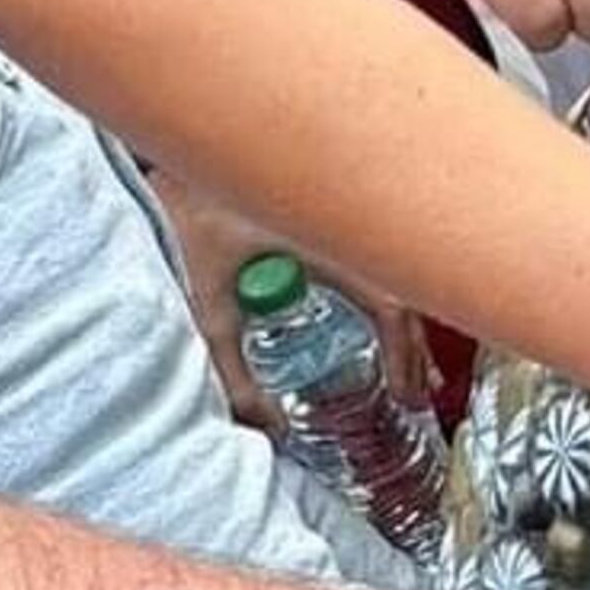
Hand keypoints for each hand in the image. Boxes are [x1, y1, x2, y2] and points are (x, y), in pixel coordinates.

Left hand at [146, 166, 429, 426]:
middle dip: (414, 346)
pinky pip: (370, 257)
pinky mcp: (322, 212)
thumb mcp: (209, 311)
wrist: (172, 161)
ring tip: (406, 366)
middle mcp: (343, 226)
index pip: (391, 304)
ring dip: (401, 320)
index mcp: (329, 243)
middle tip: (416, 393)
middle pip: (402, 289)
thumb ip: (234, 376)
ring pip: (390, 270)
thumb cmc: (185, 217)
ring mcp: (335, 216)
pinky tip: (371, 317)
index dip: (405, 354)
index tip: (406, 395)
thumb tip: (267, 428)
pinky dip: (381, 294)